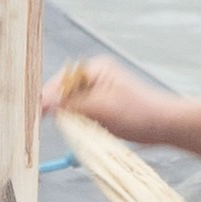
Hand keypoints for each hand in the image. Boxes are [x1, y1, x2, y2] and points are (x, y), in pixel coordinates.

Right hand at [47, 56, 181, 148]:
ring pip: (71, 106)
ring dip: (68, 119)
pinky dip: (78, 124)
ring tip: (68, 129)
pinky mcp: (103, 107)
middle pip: (63, 93)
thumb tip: (44, 104)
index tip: (35, 114)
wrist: (165, 125)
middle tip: (43, 124)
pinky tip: (80, 132)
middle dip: (56, 109)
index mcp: (94, 69)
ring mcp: (98, 92)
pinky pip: (81, 115)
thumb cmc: (139, 113)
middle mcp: (94, 77)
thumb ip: (72, 104)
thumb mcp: (101, 107)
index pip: (60, 82)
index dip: (46, 98)